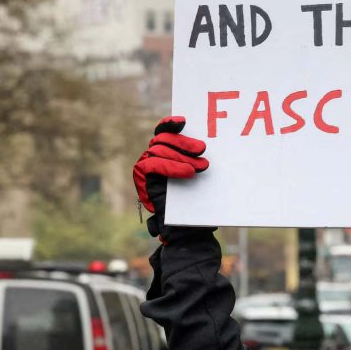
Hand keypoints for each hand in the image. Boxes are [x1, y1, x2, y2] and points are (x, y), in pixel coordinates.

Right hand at [133, 116, 208, 238]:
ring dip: (182, 157)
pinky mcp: (143, 180)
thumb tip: (207, 143)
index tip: (184, 121)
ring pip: (159, 150)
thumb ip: (197, 159)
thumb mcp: (200, 176)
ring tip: (201, 166)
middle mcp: (153, 158)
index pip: (164, 133)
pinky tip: (188, 172)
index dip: (170, 125)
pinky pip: (153, 165)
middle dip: (184, 142)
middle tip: (203, 149)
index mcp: (166, 153)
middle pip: (162, 140)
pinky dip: (171, 166)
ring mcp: (146, 169)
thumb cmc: (196, 201)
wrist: (188, 229)